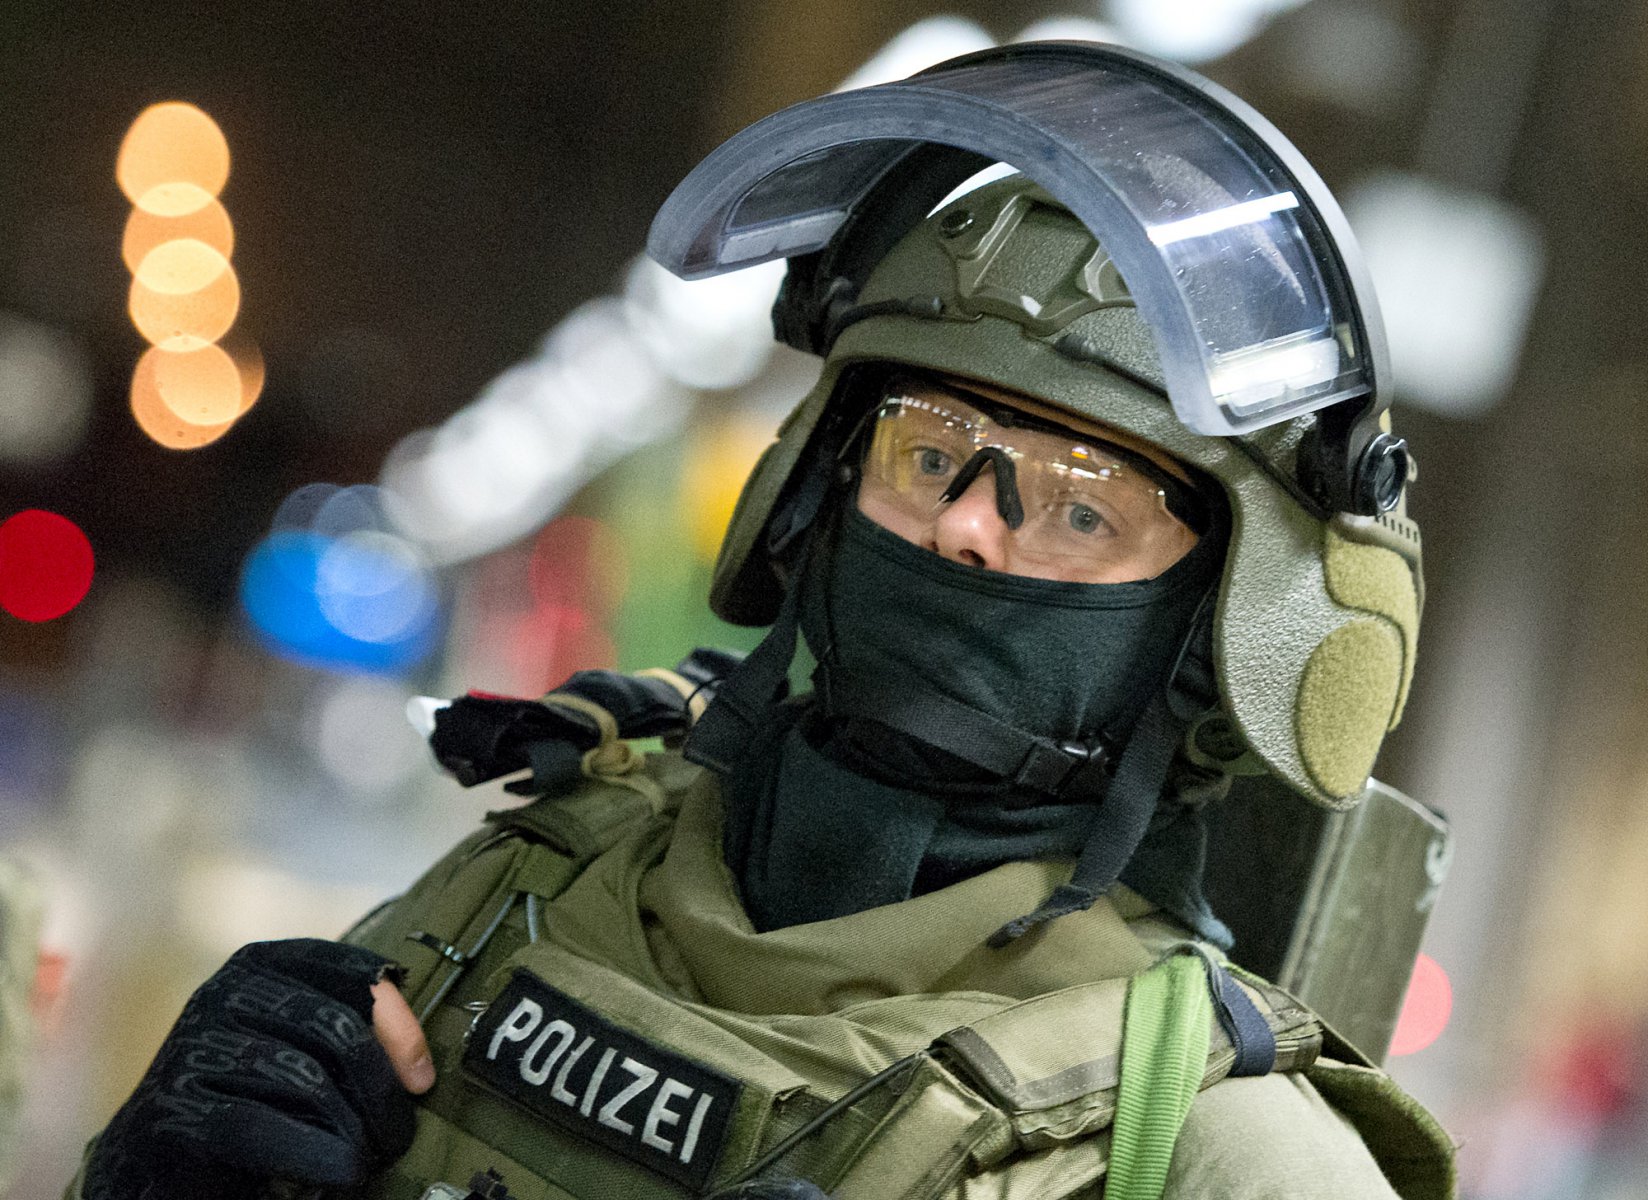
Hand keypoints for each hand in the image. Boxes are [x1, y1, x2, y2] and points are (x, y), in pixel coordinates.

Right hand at [83, 939, 432, 1199]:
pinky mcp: (170, 1107)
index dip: (399, 1026)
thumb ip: (351, 1035)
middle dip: (380, 1087)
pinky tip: (344, 1171)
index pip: (352, 973)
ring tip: (371, 1158)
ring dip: (354, 1127)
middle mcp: (224, 991)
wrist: (160, 1155)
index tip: (421, 1079)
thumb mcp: (305, 1049)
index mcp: (264, 963)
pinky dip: (313, 1153)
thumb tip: (417, 1067)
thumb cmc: (253, 1096)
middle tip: (400, 1135)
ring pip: (303, 1078)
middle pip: (335, 1028)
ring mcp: (192, 1044)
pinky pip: (258, 1126)